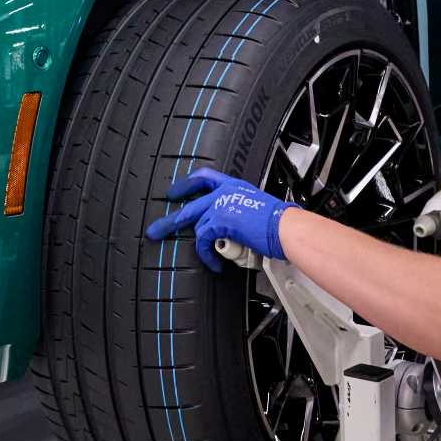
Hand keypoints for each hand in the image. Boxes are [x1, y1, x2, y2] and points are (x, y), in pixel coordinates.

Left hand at [144, 168, 293, 271]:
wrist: (285, 228)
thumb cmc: (278, 222)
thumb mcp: (255, 206)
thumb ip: (238, 211)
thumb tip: (229, 227)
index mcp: (234, 186)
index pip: (204, 178)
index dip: (187, 185)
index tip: (175, 192)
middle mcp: (225, 192)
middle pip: (189, 203)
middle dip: (170, 220)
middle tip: (156, 229)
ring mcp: (220, 205)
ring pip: (196, 225)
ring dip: (200, 246)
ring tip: (207, 257)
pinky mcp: (219, 221)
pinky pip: (204, 240)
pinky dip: (207, 254)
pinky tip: (215, 263)